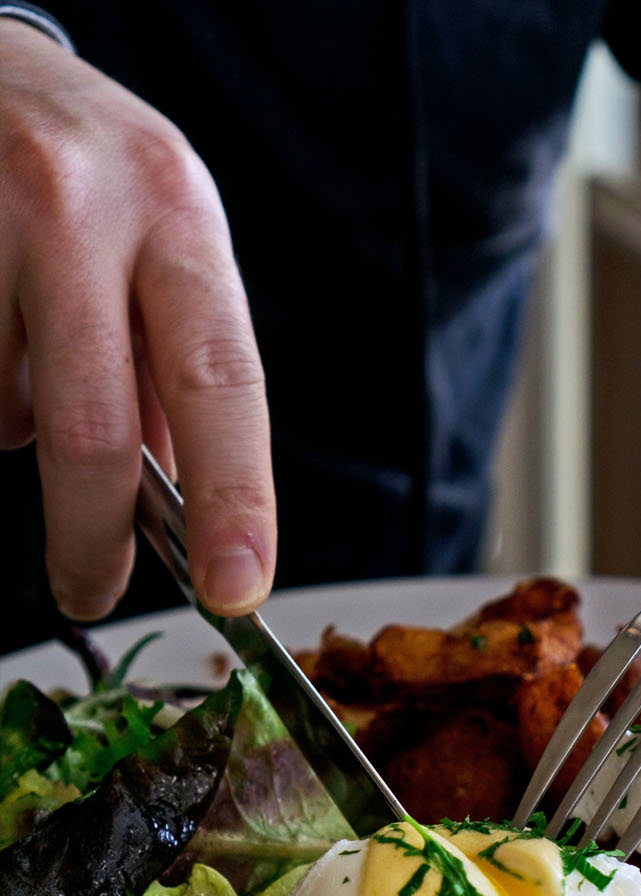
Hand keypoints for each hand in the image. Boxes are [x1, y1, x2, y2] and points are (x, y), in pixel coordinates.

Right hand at [0, 22, 274, 620]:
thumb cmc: (96, 178)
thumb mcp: (170, 248)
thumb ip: (180, 375)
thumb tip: (182, 515)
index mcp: (175, 215)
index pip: (220, 383)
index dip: (233, 501)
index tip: (235, 589)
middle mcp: (80, 208)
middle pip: (94, 431)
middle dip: (95, 539)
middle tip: (92, 589)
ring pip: (7, 414)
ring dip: (21, 429)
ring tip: (33, 362)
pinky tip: (2, 338)